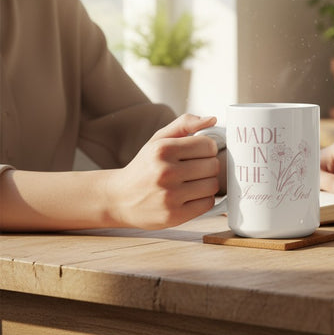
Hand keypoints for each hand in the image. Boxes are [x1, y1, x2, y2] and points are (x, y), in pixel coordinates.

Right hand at [106, 114, 220, 228]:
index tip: (199, 153)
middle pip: (213, 166)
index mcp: (162, 150)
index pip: (208, 146)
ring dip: (207, 184)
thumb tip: (212, 119)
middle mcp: (165, 172)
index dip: (207, 149)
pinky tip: (190, 196)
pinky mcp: (174, 215)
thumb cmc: (144, 167)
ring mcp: (170, 196)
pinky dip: (204, 199)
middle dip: (208, 166)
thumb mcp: (158, 140)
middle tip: (196, 169)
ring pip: (213, 185)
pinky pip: (207, 203)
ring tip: (193, 182)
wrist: (119, 199)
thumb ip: (184, 124)